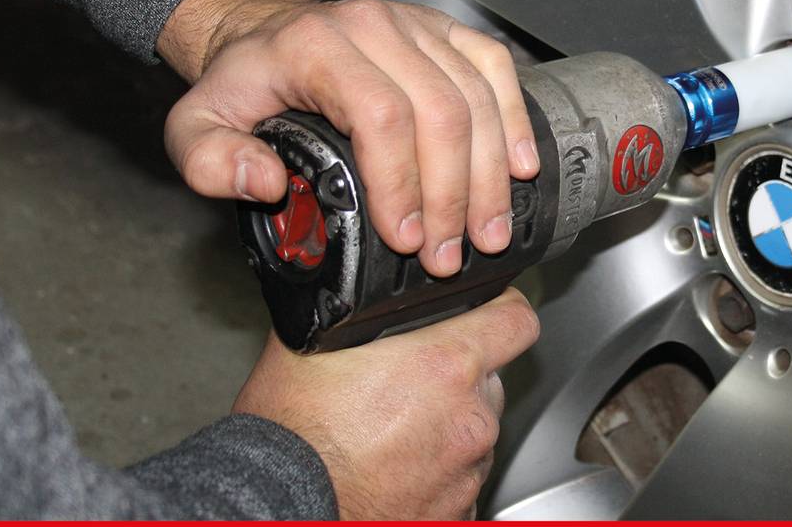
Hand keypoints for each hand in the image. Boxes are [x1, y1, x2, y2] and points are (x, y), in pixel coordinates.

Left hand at [158, 0, 540, 276]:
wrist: (269, 31)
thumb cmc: (243, 83)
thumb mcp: (195, 124)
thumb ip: (208, 160)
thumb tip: (264, 184)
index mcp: (316, 47)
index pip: (380, 115)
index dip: (403, 183)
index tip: (407, 239)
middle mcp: (374, 26)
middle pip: (440, 110)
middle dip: (453, 194)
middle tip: (452, 254)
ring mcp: (416, 24)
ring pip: (475, 95)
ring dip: (490, 173)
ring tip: (490, 232)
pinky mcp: (445, 30)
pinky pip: (494, 67)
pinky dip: (515, 119)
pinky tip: (521, 168)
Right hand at [233, 288, 538, 519]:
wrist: (274, 504)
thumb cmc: (290, 434)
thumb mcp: (315, 340)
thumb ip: (361, 309)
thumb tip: (361, 287)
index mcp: (447, 364)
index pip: (516, 320)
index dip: (502, 310)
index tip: (488, 313)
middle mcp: (469, 418)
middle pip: (490, 379)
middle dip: (459, 378)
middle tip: (410, 386)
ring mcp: (468, 472)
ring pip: (475, 432)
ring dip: (447, 428)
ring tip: (392, 435)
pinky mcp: (458, 512)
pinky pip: (461, 480)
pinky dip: (437, 473)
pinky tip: (395, 470)